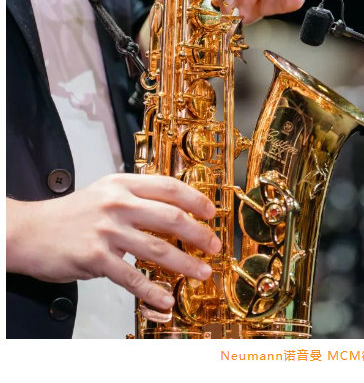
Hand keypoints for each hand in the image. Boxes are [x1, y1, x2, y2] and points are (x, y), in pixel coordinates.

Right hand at [6, 174, 221, 310]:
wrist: (30, 231)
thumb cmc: (71, 214)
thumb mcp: (106, 192)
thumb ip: (138, 196)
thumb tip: (176, 209)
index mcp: (123, 185)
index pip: (170, 187)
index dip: (196, 200)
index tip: (212, 213)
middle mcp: (117, 205)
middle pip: (171, 218)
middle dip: (199, 234)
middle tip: (214, 245)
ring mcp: (107, 231)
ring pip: (158, 249)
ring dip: (186, 264)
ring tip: (202, 272)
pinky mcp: (96, 258)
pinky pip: (132, 278)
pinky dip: (153, 291)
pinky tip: (165, 298)